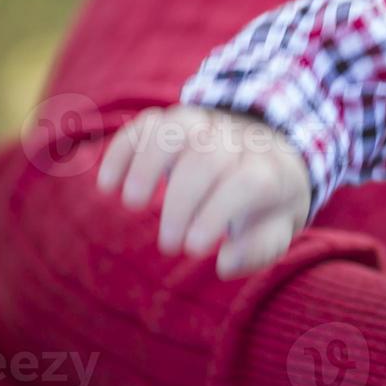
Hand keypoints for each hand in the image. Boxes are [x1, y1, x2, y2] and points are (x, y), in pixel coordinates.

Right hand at [96, 106, 311, 278]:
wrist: (268, 153)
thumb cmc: (266, 202)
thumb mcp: (277, 227)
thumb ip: (259, 247)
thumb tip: (226, 263)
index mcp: (269, 169)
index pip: (248, 182)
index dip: (217, 213)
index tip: (193, 249)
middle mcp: (238, 140)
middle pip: (208, 156)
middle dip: (182, 201)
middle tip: (168, 245)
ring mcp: (205, 125)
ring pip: (176, 128)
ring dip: (148, 164)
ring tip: (133, 204)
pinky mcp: (175, 123)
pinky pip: (146, 124)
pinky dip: (122, 150)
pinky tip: (108, 185)